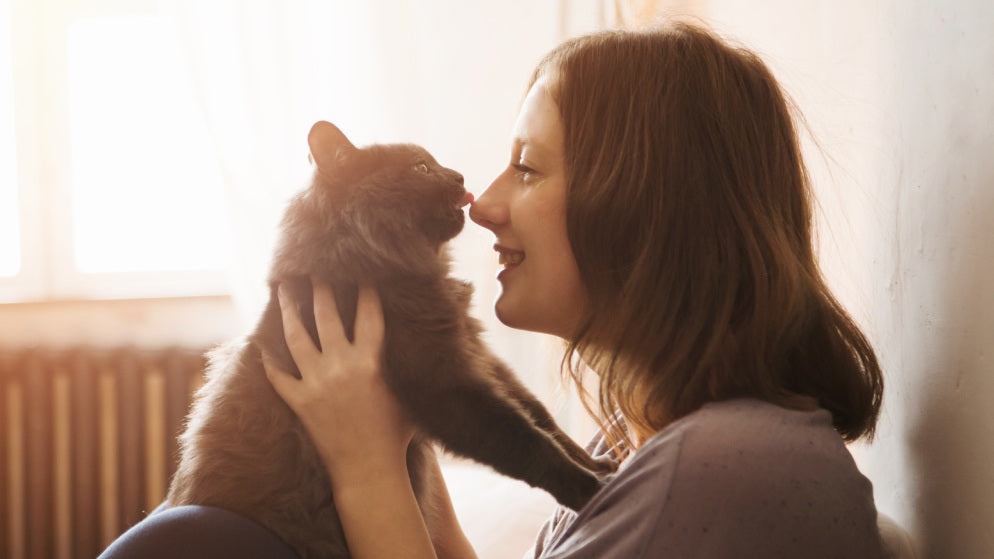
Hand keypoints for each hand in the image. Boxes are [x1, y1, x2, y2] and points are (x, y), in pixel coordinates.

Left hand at [262, 279, 413, 487]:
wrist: (369, 470)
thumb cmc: (396, 435)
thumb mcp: (407, 394)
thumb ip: (405, 367)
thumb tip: (421, 346)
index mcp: (371, 361)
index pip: (368, 314)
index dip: (365, 290)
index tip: (361, 272)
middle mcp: (341, 366)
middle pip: (326, 316)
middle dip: (321, 289)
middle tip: (314, 269)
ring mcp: (316, 383)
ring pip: (296, 337)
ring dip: (290, 310)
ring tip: (285, 290)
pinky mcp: (300, 402)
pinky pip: (278, 376)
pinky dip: (269, 360)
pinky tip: (262, 345)